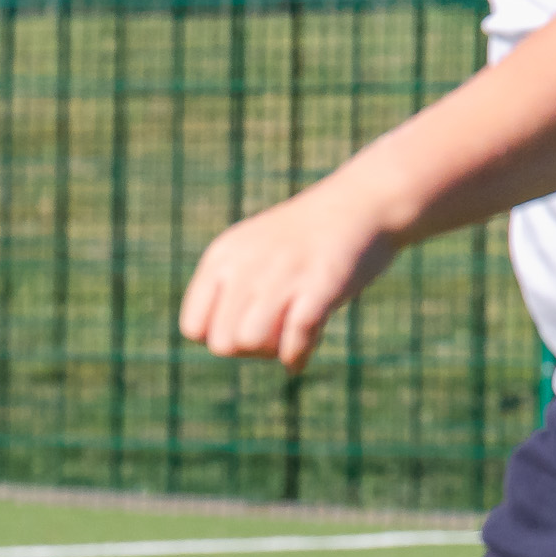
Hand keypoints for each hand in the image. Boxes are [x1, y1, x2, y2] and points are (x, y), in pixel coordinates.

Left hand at [177, 182, 397, 372]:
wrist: (362, 202)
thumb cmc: (306, 238)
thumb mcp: (252, 253)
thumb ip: (230, 290)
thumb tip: (223, 345)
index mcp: (222, 256)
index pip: (192, 328)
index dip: (219, 338)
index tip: (248, 325)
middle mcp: (245, 263)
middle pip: (221, 343)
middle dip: (248, 351)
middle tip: (276, 332)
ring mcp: (282, 272)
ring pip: (249, 341)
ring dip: (272, 351)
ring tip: (290, 335)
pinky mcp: (320, 284)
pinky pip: (293, 338)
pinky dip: (297, 355)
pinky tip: (305, 350)